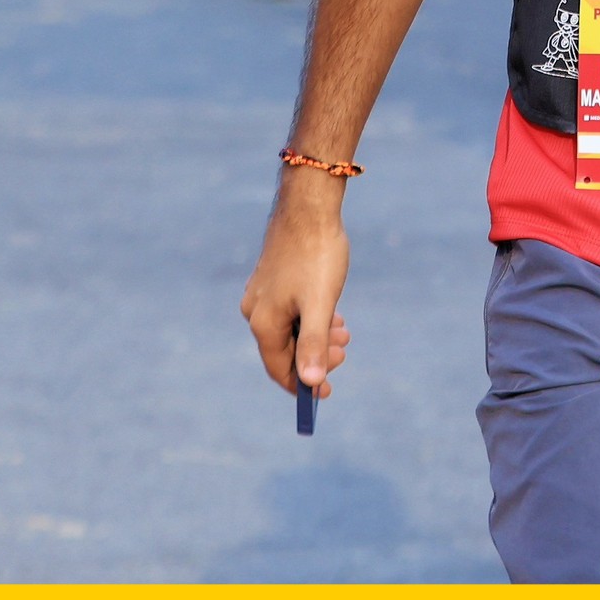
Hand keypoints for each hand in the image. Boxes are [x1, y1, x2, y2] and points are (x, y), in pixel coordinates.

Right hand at [242, 190, 353, 402]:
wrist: (309, 206)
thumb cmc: (317, 255)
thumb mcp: (320, 305)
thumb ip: (314, 344)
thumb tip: (310, 383)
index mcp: (263, 322)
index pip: (279, 368)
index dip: (303, 385)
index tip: (326, 393)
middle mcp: (255, 310)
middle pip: (285, 350)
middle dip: (315, 357)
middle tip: (344, 350)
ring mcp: (262, 293)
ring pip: (290, 329)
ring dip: (317, 337)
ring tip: (344, 331)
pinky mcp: (272, 278)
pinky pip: (291, 312)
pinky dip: (312, 318)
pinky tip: (332, 313)